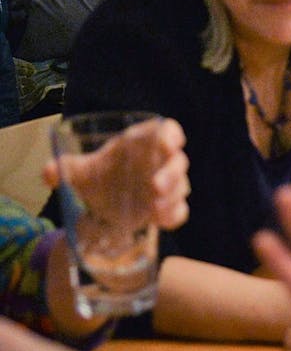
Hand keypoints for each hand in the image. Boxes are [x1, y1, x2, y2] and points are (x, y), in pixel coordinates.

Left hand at [44, 117, 189, 232]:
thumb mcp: (81, 171)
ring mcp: (168, 186)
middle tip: (155, 186)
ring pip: (181, 187)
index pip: (167, 131)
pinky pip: (179, 211)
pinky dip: (172, 215)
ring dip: (172, 196)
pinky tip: (158, 220)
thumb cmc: (100, 177)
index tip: (168, 144)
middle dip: (171, 174)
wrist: (103, 205)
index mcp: (143, 144)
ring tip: (154, 206)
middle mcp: (160, 163)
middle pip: (178, 162)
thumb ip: (67, 167)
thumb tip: (49, 172)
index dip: (171, 136)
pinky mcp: (168, 208)